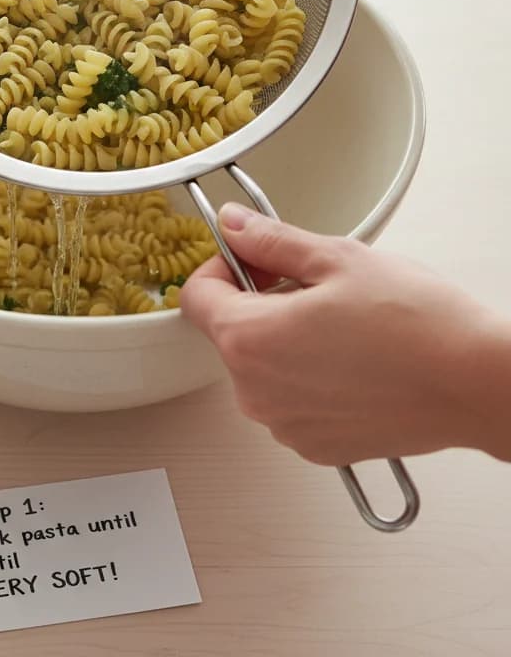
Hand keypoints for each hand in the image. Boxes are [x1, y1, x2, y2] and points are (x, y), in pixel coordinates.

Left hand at [180, 203, 510, 466]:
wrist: (477, 385)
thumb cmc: (416, 323)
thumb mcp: (336, 259)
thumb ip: (272, 242)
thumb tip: (234, 226)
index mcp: (248, 339)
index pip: (195, 296)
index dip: (223, 269)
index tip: (255, 261)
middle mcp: (254, 392)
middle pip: (230, 333)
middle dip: (259, 304)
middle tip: (314, 289)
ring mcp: (284, 425)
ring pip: (260, 368)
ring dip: (284, 343)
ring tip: (341, 328)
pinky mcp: (315, 446)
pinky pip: (289, 402)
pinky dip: (308, 380)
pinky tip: (352, 363)